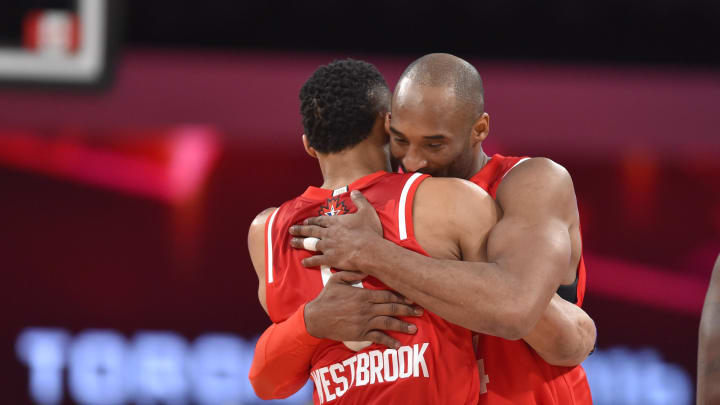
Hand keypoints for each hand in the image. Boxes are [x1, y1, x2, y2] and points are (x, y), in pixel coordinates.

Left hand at [289, 190, 382, 270]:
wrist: (369, 250)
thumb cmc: (369, 231)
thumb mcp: (366, 211)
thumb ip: (360, 200)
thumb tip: (355, 191)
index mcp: (336, 222)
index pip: (320, 220)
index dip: (312, 220)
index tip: (305, 221)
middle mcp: (329, 233)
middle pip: (311, 230)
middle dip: (300, 230)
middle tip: (291, 230)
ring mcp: (328, 246)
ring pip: (310, 243)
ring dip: (300, 243)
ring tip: (292, 242)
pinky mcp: (330, 258)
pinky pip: (316, 260)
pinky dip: (309, 261)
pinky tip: (303, 262)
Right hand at [304, 271, 421, 348]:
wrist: (315, 318)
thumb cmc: (326, 298)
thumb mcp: (337, 280)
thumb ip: (351, 273)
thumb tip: (364, 268)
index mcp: (363, 295)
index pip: (387, 295)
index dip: (401, 297)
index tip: (412, 298)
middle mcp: (367, 309)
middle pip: (391, 309)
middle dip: (407, 310)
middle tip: (420, 311)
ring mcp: (364, 322)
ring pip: (388, 323)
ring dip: (402, 326)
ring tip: (414, 328)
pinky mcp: (360, 334)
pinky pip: (377, 338)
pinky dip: (389, 342)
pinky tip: (398, 345)